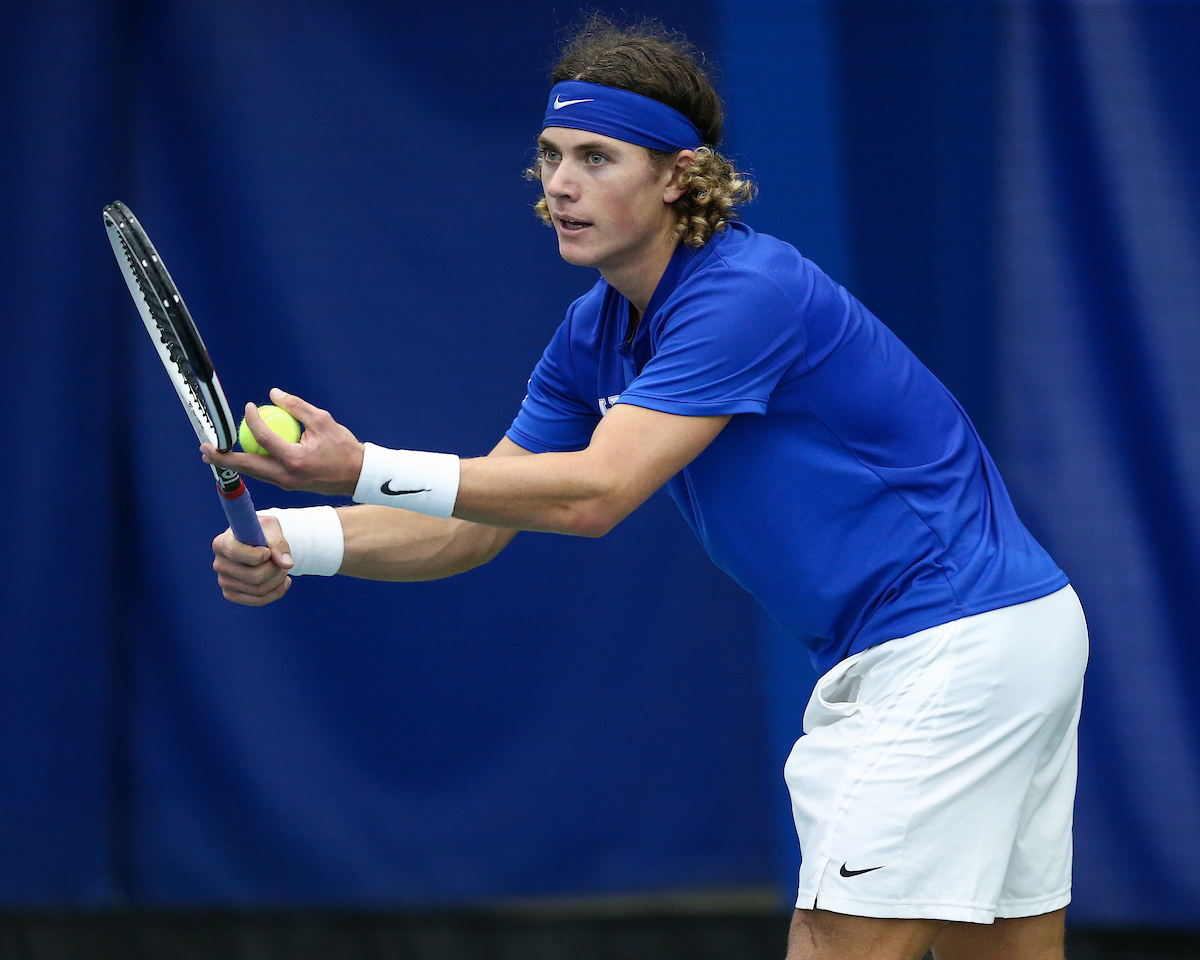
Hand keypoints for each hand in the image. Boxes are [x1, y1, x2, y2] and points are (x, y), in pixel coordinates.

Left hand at [201, 388, 364, 495]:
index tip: (248, 407)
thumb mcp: (323, 421)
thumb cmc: (343, 447)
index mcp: (294, 459)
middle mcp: (286, 475)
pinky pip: (264, 474)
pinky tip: (241, 455)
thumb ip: (296, 407)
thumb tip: (273, 394)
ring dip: (234, 463)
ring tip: (214, 454)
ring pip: (253, 472)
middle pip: (247, 466)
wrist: (356, 476)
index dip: (252, 419)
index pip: (264, 437)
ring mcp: (286, 483)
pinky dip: (251, 463)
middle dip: (223, 458)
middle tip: (204, 449)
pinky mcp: (287, 485)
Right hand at [212, 514, 292, 604]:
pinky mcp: (231, 594)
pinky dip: (277, 592)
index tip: (268, 551)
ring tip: (282, 568)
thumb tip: (287, 564)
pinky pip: (259, 600)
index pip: (237, 554)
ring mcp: (224, 581)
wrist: (256, 542)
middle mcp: (219, 564)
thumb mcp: (271, 528)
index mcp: (221, 543)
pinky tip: (283, 581)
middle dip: (276, 569)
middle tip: (281, 560)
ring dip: (278, 579)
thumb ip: (279, 544)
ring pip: (259, 590)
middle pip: (254, 576)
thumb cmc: (262, 532)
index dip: (260, 555)